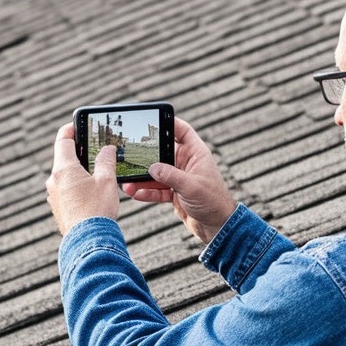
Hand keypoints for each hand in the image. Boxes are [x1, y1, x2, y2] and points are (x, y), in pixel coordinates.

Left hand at [47, 123, 120, 235]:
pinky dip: (75, 186)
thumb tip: (107, 149)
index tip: (77, 125)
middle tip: (92, 149)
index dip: (70, 129)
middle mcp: (54, 180)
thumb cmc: (97, 209)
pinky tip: (89, 192)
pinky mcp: (57, 208)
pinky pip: (64, 190)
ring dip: (77, 171)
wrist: (88, 240)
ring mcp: (53, 195)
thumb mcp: (107, 181)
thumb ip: (106, 161)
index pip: (62, 140)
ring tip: (95, 172)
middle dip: (78, 152)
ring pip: (64, 176)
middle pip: (63, 158)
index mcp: (64, 169)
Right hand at [123, 117, 235, 243]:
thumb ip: (170, 175)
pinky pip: (156, 189)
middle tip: (130, 152)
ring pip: (156, 173)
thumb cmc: (213, 202)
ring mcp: (179, 178)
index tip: (152, 118)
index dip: (169, 122)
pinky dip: (146, 191)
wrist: (217, 226)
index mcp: (196, 154)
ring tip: (127, 181)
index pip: (182, 131)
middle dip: (146, 154)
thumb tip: (151, 167)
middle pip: (163, 152)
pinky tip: (135, 193)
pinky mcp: (174, 192)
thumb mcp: (191, 186)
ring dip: (142, 177)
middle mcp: (186, 163)